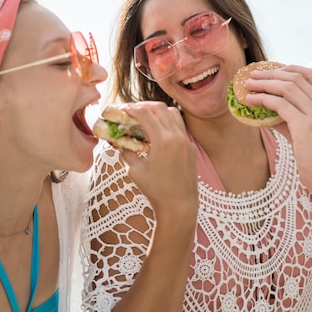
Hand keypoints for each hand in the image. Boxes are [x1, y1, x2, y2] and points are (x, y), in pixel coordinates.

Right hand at [116, 102, 198, 218]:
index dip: (130, 108)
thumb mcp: (134, 171)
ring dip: (158, 111)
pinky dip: (167, 122)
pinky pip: (179, 126)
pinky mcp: (191, 147)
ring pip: (172, 113)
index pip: (144, 113)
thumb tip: (121, 142)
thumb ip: (127, 153)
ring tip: (145, 118)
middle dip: (143, 106)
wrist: (179, 205)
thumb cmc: (155, 190)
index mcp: (162, 140)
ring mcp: (186, 140)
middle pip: (159, 108)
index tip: (121, 109)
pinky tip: (158, 131)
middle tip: (131, 111)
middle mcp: (177, 136)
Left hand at [245, 65, 311, 198]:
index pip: (311, 75)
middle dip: (271, 73)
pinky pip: (281, 105)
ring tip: (249, 85)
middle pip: (296, 77)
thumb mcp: (308, 136)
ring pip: (287, 87)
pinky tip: (252, 101)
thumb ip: (291, 121)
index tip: (272, 71)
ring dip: (265, 83)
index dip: (289, 69)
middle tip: (253, 75)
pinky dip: (263, 99)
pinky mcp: (306, 127)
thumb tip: (269, 113)